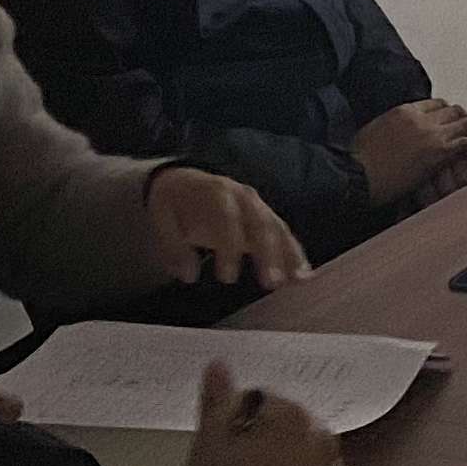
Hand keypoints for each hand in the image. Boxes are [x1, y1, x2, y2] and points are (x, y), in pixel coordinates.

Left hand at [147, 169, 310, 295]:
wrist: (186, 182)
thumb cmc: (175, 203)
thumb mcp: (161, 218)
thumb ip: (173, 247)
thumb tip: (188, 275)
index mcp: (216, 192)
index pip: (227, 219)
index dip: (229, 248)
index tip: (227, 278)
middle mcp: (243, 196)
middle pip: (260, 224)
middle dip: (268, 254)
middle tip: (271, 283)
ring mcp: (258, 206)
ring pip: (278, 229)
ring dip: (290, 254)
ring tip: (299, 280)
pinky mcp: (266, 218)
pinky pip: (284, 234)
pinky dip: (296, 253)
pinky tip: (304, 274)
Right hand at [179, 358, 343, 465]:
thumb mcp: (208, 444)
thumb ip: (217, 401)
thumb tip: (219, 366)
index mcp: (290, 416)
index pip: (257, 401)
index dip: (233, 424)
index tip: (221, 448)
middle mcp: (319, 438)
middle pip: (280, 427)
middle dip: (258, 442)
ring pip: (295, 455)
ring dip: (276, 464)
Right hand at [352, 99, 466, 205]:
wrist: (356, 174)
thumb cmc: (358, 158)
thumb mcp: (375, 129)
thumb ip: (393, 124)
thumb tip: (398, 129)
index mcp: (404, 111)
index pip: (436, 103)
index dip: (444, 114)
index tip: (446, 123)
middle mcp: (420, 119)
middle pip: (454, 110)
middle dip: (459, 120)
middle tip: (460, 131)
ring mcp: (431, 135)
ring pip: (464, 122)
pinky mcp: (438, 154)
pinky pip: (465, 143)